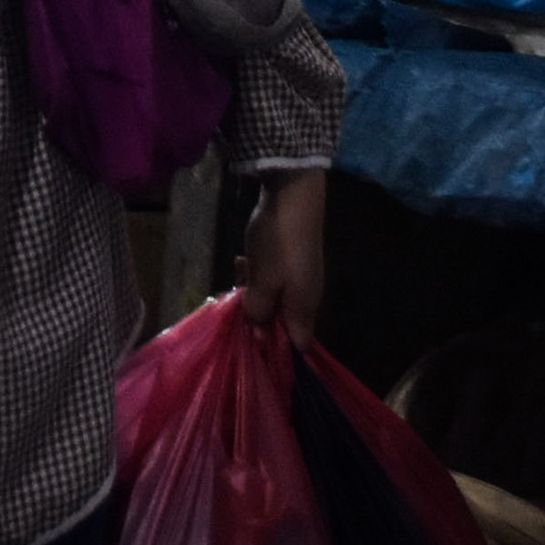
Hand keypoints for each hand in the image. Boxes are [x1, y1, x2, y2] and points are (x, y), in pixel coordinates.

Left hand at [237, 167, 327, 340]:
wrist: (293, 195)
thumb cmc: (277, 244)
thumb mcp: (262, 283)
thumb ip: (259, 312)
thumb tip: (260, 336)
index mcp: (304, 308)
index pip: (298, 345)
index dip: (276, 349)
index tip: (251, 345)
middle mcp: (307, 296)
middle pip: (281, 321)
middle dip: (257, 315)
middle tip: (237, 299)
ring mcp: (301, 276)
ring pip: (273, 297)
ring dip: (253, 290)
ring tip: (240, 271)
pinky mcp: (293, 258)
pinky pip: (273, 276)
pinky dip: (257, 272)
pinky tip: (243, 259)